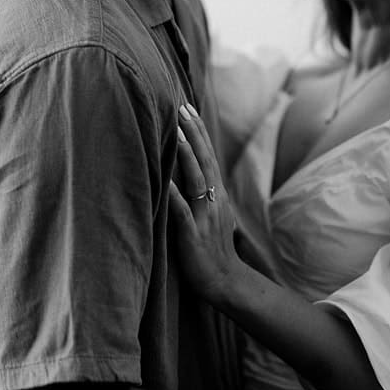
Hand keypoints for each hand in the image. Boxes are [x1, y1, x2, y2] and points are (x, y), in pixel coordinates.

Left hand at [165, 103, 242, 303]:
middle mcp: (213, 201)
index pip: (208, 156)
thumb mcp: (210, 216)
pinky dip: (174, 195)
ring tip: (178, 132)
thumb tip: (185, 172)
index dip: (199, 132)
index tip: (188, 108)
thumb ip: (200, 194)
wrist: (225, 282)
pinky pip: (183, 212)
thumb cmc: (211, 249)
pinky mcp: (194, 234)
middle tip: (182, 107)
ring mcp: (205, 216)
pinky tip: (164, 181)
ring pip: (197, 180)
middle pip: (205, 160)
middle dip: (194, 133)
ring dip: (187, 155)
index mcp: (216, 195)